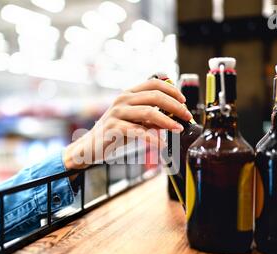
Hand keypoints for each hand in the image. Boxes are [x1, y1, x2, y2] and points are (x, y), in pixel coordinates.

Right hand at [64, 79, 191, 169]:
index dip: (171, 90)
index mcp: (128, 94)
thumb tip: (174, 118)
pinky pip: (139, 131)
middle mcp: (122, 100)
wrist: (90, 146)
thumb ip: (151, 118)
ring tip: (178, 128)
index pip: (154, 83)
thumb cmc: (114, 133)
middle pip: (155, 96)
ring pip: (149, 112)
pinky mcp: (114, 128)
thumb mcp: (134, 122)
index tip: (183, 101)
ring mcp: (117, 113)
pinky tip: (161, 144)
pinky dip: (153, 138)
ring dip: (168, 121)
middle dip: (175, 106)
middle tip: (187, 116)